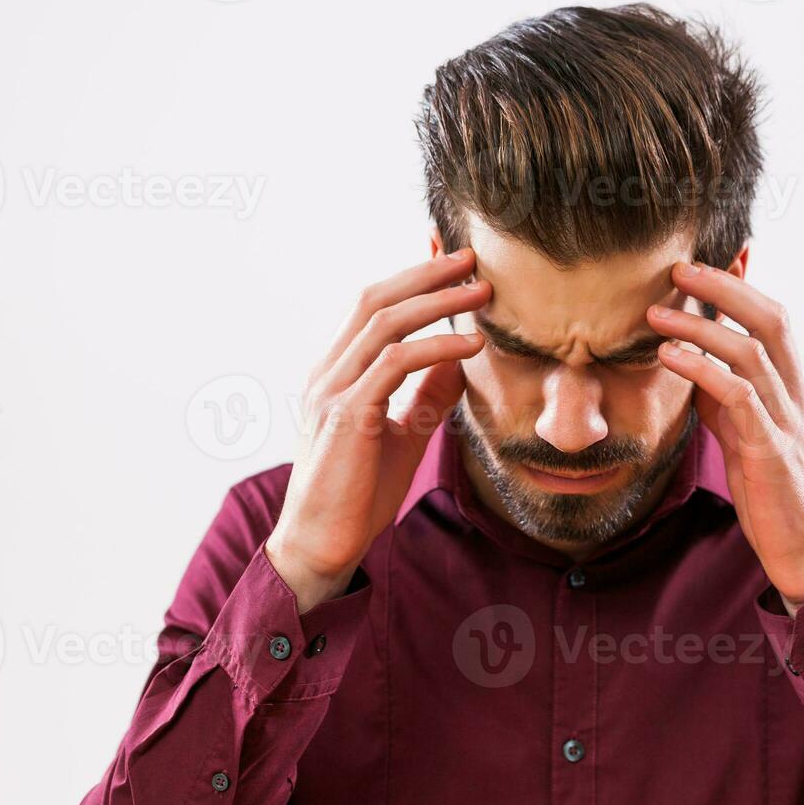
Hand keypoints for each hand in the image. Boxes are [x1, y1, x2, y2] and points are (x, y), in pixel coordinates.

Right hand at [266, 250, 489, 608]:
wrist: (322, 545)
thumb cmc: (358, 496)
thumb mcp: (403, 434)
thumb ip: (426, 395)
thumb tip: (461, 361)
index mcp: (336, 373)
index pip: (373, 308)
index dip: (412, 278)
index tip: (452, 260)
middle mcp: (327, 373)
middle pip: (375, 299)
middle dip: (426, 274)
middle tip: (472, 259)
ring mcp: (331, 391)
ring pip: (384, 323)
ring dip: (438, 302)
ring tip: (481, 294)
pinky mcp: (345, 415)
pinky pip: (394, 365)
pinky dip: (436, 348)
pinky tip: (470, 347)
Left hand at [647, 262, 803, 614]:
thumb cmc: (775, 499)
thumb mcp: (746, 440)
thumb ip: (726, 402)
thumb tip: (692, 367)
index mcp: (793, 393)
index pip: (775, 322)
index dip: (742, 287)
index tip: (704, 260)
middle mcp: (798, 399)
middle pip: (772, 321)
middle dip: (725, 287)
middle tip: (677, 268)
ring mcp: (789, 424)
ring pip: (753, 354)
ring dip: (701, 327)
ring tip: (656, 314)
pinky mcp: (773, 454)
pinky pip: (740, 399)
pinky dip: (703, 371)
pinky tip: (670, 359)